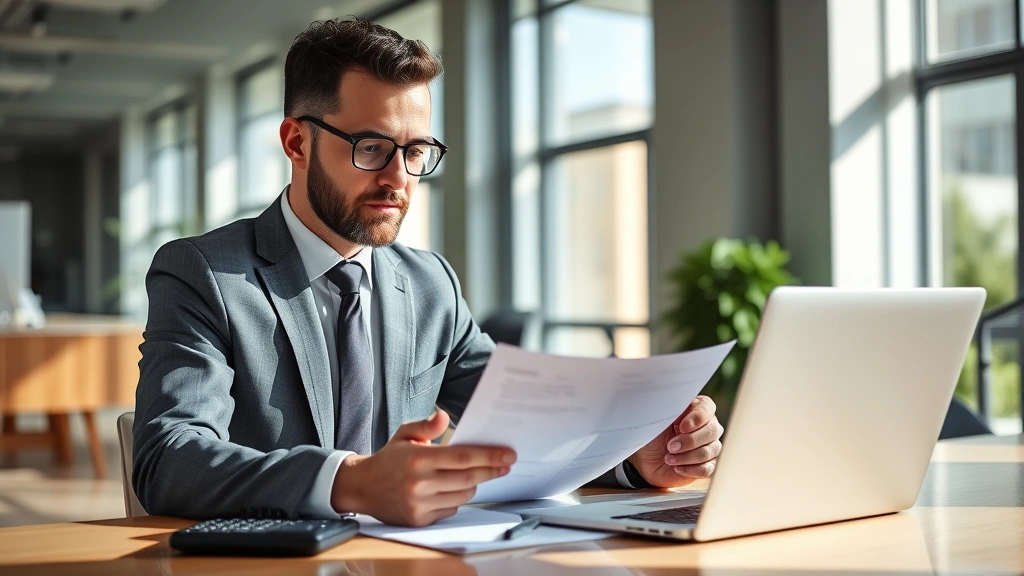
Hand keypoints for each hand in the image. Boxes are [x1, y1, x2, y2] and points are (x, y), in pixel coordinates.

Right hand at [331, 409, 515, 525]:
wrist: (363, 487)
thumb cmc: (389, 458)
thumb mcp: (405, 434)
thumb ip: (427, 425)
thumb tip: (444, 416)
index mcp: (418, 459)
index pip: (463, 458)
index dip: (489, 456)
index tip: (508, 454)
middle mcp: (420, 483)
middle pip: (468, 478)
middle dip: (491, 470)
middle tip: (506, 464)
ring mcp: (420, 504)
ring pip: (463, 496)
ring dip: (473, 484)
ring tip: (475, 474)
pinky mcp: (420, 519)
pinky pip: (451, 509)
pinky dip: (456, 499)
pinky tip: (451, 489)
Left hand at [628, 396, 723, 487]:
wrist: (645, 459)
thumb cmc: (652, 434)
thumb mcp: (655, 418)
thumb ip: (666, 406)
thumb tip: (670, 396)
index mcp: (695, 409)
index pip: (707, 408)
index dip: (697, 418)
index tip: (680, 427)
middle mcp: (707, 426)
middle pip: (713, 431)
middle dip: (690, 440)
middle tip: (670, 446)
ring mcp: (709, 446)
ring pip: (710, 451)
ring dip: (687, 456)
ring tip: (668, 458)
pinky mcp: (707, 465)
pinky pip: (708, 468)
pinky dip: (691, 469)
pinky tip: (676, 467)